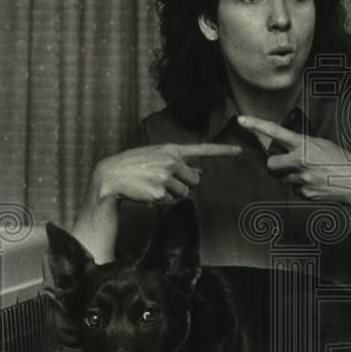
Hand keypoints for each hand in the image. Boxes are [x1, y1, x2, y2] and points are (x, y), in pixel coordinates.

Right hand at [95, 142, 241, 206]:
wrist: (111, 176)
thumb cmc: (134, 166)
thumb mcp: (157, 157)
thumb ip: (178, 162)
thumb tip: (200, 172)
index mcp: (172, 149)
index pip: (202, 149)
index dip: (222, 150)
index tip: (239, 150)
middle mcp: (172, 161)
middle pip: (195, 180)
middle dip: (185, 184)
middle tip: (165, 182)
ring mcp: (166, 177)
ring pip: (184, 193)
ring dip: (173, 194)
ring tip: (154, 186)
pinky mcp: (161, 192)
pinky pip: (172, 202)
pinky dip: (163, 201)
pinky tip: (148, 193)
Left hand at [237, 115, 350, 211]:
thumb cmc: (342, 161)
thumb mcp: (322, 145)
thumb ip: (301, 146)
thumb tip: (285, 151)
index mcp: (304, 144)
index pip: (275, 132)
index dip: (256, 125)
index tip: (241, 119)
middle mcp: (300, 160)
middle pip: (270, 164)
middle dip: (274, 165)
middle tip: (285, 163)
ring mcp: (301, 178)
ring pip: (282, 179)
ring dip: (290, 176)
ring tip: (310, 173)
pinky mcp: (304, 193)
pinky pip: (294, 190)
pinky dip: (300, 187)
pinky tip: (316, 183)